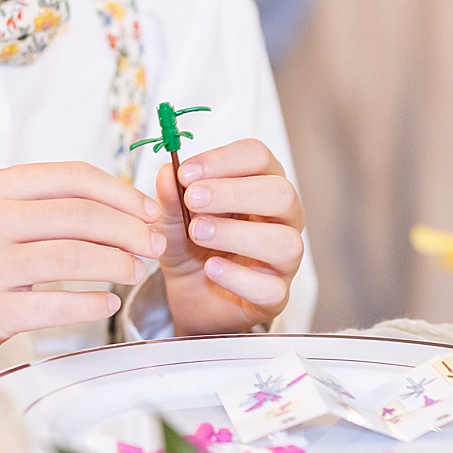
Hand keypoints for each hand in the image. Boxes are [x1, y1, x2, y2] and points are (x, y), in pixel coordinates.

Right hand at [0, 162, 164, 377]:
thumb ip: (44, 209)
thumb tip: (123, 208)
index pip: (73, 177)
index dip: (121, 192)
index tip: (149, 210)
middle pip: (81, 215)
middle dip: (130, 229)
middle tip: (154, 245)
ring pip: (74, 257)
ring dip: (117, 264)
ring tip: (135, 272)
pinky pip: (56, 304)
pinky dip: (91, 304)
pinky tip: (107, 303)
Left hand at [155, 138, 304, 334]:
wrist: (187, 295)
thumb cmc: (189, 245)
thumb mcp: (171, 217)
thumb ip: (170, 196)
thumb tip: (167, 172)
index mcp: (260, 184)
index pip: (259, 157)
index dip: (224, 159)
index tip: (185, 173)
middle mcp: (281, 218)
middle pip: (281, 194)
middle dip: (235, 193)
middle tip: (193, 200)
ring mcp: (283, 258)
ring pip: (285, 241)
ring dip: (237, 234)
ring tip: (198, 233)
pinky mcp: (276, 295)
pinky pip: (271, 287)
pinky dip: (238, 277)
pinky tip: (211, 268)